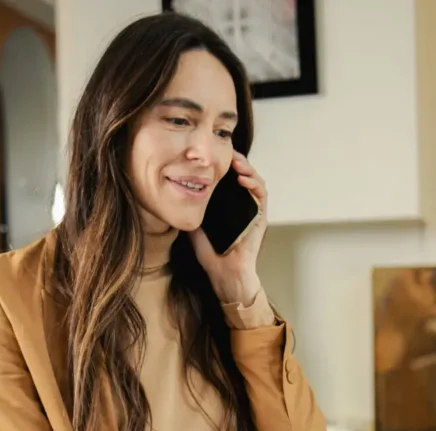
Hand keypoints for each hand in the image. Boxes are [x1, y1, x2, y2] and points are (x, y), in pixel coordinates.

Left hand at [190, 150, 267, 305]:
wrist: (224, 273)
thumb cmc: (211, 254)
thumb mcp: (194, 225)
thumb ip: (190, 210)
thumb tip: (174, 195)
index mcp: (228, 204)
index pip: (228, 178)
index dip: (223, 164)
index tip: (214, 154)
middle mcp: (242, 204)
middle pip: (243, 175)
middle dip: (236, 161)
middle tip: (225, 151)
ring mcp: (253, 210)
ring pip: (255, 181)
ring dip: (247, 168)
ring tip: (235, 161)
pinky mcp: (260, 218)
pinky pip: (261, 196)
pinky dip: (255, 184)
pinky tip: (243, 179)